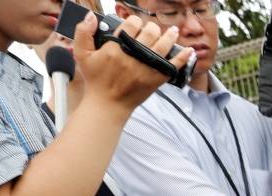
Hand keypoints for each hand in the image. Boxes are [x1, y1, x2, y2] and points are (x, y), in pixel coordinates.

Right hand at [72, 14, 191, 114]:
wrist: (108, 104)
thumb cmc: (95, 79)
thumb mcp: (82, 54)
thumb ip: (83, 32)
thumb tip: (91, 15)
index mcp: (115, 48)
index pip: (131, 25)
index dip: (135, 21)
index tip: (135, 24)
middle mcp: (133, 56)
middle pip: (149, 33)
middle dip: (152, 27)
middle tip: (152, 29)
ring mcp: (146, 68)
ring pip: (163, 46)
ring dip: (170, 36)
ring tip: (173, 31)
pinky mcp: (156, 80)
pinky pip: (173, 66)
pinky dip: (183, 57)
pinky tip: (189, 50)